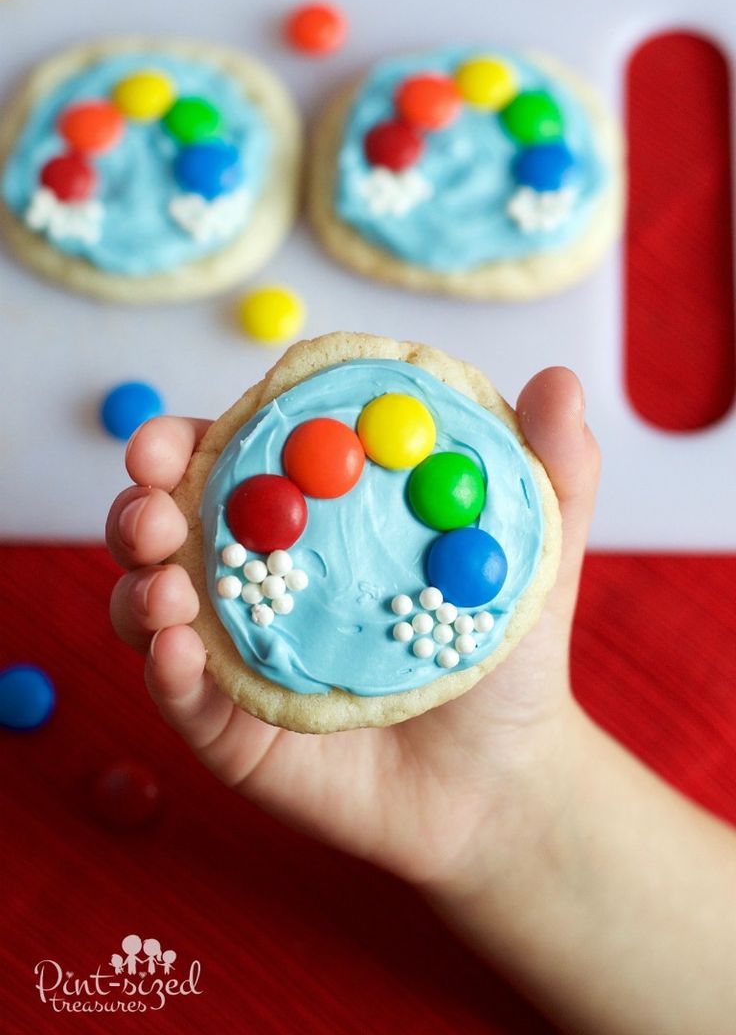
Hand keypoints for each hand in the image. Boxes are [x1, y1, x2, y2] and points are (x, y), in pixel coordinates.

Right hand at [107, 367, 598, 887]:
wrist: (504, 778)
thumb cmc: (507, 656)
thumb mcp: (534, 555)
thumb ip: (551, 468)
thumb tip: (560, 379)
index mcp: (304, 521)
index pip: (227, 463)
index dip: (182, 441)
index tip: (167, 437)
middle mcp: (254, 579)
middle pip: (167, 526)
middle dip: (139, 505)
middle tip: (154, 504)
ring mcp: (233, 654)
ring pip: (149, 606)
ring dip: (140, 585)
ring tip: (169, 584)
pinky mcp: (230, 730)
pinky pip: (180, 697)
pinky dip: (166, 670)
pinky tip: (177, 651)